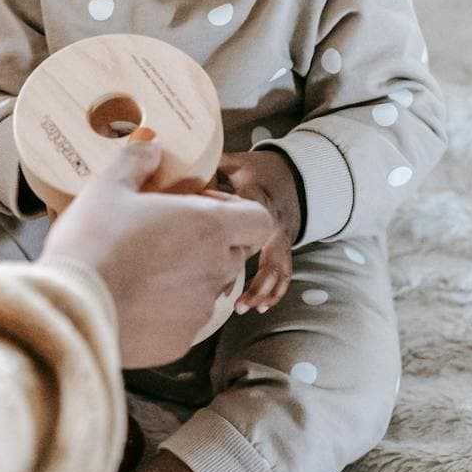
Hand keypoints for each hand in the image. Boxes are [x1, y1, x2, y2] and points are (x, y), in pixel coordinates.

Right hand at [43, 136, 272, 367]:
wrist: (71, 310)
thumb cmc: (93, 242)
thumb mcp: (109, 186)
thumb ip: (137, 161)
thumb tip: (150, 147)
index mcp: (208, 227)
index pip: (258, 220)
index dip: (236, 211)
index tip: (200, 206)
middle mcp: (215, 270)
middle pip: (232, 253)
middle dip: (207, 243)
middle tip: (165, 234)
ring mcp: (200, 310)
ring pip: (207, 289)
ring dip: (186, 277)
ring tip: (141, 269)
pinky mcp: (180, 342)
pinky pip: (184, 321)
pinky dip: (167, 311)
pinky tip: (132, 300)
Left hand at [217, 150, 301, 314]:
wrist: (290, 176)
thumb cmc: (256, 172)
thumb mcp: (237, 163)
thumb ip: (214, 165)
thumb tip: (181, 165)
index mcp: (260, 201)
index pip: (249, 218)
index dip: (233, 232)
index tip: (212, 246)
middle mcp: (274, 224)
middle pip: (269, 254)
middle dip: (255, 280)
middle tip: (232, 300)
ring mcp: (281, 239)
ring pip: (279, 269)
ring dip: (264, 290)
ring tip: (245, 308)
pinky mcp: (282, 250)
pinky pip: (283, 273)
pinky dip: (274, 291)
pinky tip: (259, 307)